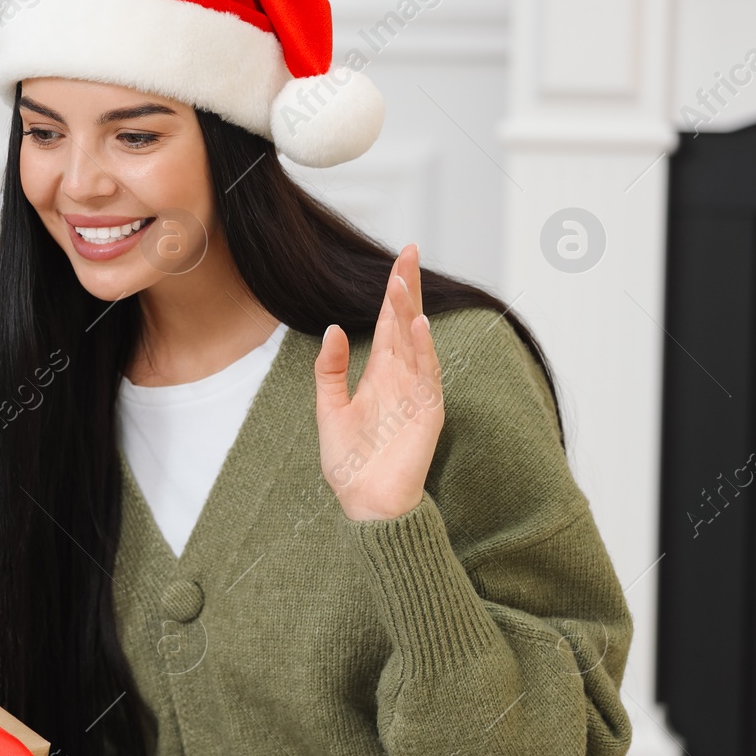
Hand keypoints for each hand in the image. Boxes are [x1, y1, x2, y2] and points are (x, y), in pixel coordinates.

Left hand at [314, 244, 442, 521]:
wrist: (365, 503)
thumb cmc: (349, 463)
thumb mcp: (329, 409)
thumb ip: (330, 370)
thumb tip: (335, 328)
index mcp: (380, 375)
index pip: (390, 324)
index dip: (393, 292)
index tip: (399, 259)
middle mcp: (402, 378)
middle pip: (406, 323)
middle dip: (406, 288)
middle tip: (409, 252)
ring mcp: (417, 393)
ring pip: (415, 343)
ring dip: (409, 312)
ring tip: (402, 280)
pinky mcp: (426, 413)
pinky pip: (426, 376)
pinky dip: (422, 350)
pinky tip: (417, 325)